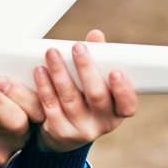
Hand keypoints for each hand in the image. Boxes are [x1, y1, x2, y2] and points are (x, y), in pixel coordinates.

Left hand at [33, 29, 138, 152]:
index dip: (123, 89)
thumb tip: (96, 35)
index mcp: (117, 111)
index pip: (128, 104)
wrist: (62, 133)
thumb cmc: (83, 100)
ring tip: (52, 53)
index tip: (116, 71)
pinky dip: (44, 86)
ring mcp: (81, 130)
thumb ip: (98, 60)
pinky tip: (39, 70)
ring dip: (60, 73)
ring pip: (70, 98)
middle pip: (97, 96)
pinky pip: (50, 105)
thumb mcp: (95, 84)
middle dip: (86, 69)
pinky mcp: (60, 132)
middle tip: (78, 47)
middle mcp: (103, 123)